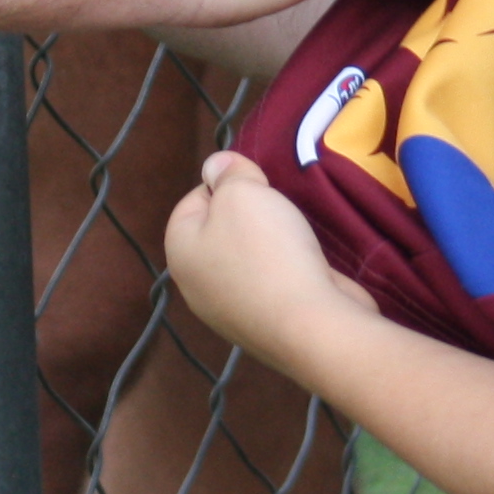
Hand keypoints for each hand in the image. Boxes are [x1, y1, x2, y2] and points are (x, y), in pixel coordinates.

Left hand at [167, 149, 378, 369]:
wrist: (313, 326)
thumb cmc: (268, 251)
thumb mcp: (243, 192)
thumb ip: (227, 173)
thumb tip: (214, 167)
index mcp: (180, 252)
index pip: (194, 198)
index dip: (227, 182)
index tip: (258, 183)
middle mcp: (197, 286)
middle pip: (222, 229)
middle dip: (251, 213)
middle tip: (279, 207)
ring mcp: (231, 311)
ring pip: (249, 257)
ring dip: (274, 242)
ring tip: (297, 235)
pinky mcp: (265, 325)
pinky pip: (272, 283)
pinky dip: (289, 270)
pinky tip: (308, 265)